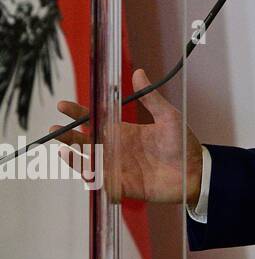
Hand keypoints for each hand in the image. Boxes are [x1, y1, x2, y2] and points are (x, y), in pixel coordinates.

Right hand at [50, 67, 204, 205]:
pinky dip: (94, 180)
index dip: (77, 113)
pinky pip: (103, 184)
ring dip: (75, 158)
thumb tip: (139, 72)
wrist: (196, 170)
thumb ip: (150, 98)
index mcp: (122, 131)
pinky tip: (88, 173)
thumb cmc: (182, 142)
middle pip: (85, 142)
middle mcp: (115, 149)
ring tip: (65, 150)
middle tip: (54, 129)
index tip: (62, 105)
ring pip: (88, 163)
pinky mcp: (123, 185)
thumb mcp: (167, 116)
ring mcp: (118, 167)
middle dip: (67, 136)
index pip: (94, 120)